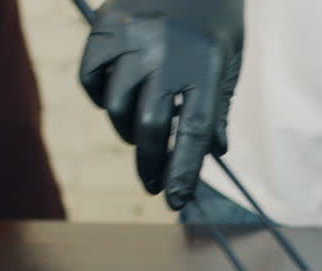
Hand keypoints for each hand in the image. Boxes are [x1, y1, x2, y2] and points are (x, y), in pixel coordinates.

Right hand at [79, 0, 242, 209]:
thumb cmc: (215, 20)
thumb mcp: (229, 61)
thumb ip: (218, 107)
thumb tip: (214, 152)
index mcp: (206, 66)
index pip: (194, 132)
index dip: (184, 170)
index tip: (177, 200)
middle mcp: (167, 54)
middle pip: (150, 126)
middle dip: (151, 163)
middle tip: (153, 183)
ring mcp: (132, 40)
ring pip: (119, 107)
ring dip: (128, 131)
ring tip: (141, 134)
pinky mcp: (105, 28)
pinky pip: (92, 80)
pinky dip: (101, 98)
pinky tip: (117, 101)